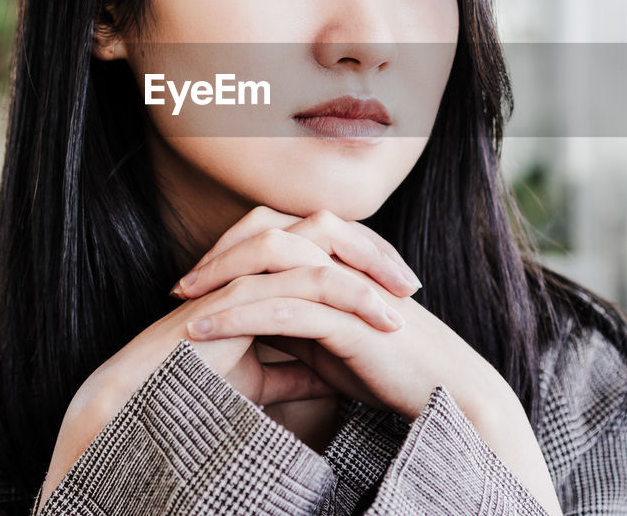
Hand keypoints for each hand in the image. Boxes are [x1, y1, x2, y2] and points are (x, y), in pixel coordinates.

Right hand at [38, 206, 418, 510]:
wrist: (149, 399)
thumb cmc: (196, 385)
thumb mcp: (265, 380)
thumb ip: (300, 372)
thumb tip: (336, 379)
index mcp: (261, 271)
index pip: (322, 245)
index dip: (364, 260)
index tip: (401, 290)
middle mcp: (254, 262)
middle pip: (327, 228)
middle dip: (374, 250)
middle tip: (411, 283)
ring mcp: (246, 271)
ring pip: (320, 245)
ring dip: (369, 269)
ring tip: (404, 302)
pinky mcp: (241, 293)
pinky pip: (306, 282)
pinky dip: (350, 297)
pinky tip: (382, 320)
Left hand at [180, 209, 563, 514]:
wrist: (447, 393)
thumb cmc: (394, 368)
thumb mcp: (334, 339)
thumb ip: (300, 320)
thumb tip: (256, 320)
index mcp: (342, 258)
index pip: (277, 232)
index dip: (234, 249)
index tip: (197, 280)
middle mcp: (344, 261)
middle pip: (269, 233)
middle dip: (220, 256)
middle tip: (179, 285)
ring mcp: (347, 285)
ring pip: (272, 264)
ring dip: (220, 281)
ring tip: (180, 304)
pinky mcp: (348, 318)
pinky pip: (281, 307)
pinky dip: (236, 316)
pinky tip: (202, 331)